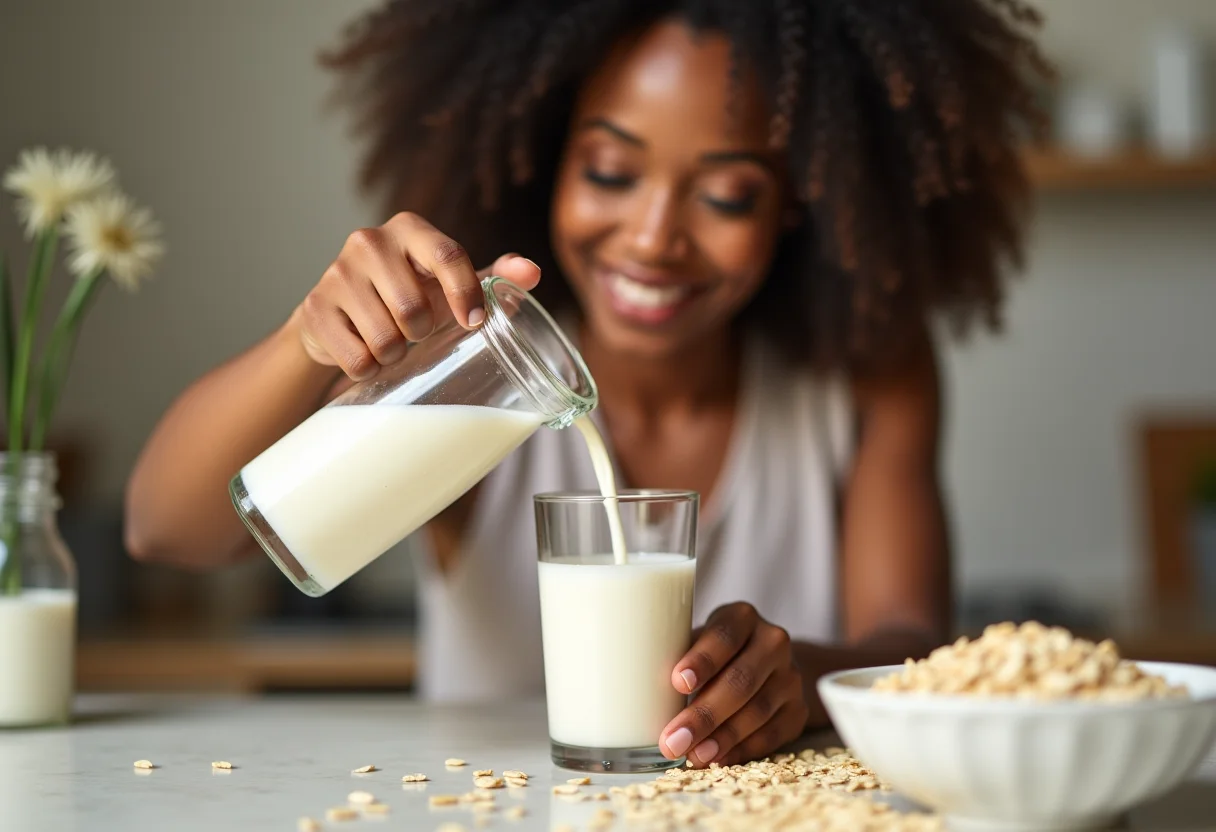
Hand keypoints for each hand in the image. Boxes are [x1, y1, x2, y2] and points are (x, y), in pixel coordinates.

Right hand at [295, 211, 540, 379]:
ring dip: (394, 354)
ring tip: (389, 341)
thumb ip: (495, 278)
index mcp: (409, 229)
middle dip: (421, 333)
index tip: (472, 323)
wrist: (337, 314)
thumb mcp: (450, 284)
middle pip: (414, 309)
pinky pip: (357, 359)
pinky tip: (362, 349)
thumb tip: (532, 273)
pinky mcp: (315, 309)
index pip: (448, 256)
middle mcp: (369, 241)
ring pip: (386, 340)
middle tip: (414, 332)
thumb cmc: (408, 295)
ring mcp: (336, 273)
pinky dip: (367, 368)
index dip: (465, 294)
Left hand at [659, 602, 808, 767]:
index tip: (677, 681)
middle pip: (740, 680)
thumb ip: (674, 656)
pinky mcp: (798, 710)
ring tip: (692, 755)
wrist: (767, 665)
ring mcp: (790, 677)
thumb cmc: (713, 654)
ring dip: (722, 737)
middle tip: (673, 740)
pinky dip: (743, 749)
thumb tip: (630, 690)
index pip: (724, 635)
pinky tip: (718, 758)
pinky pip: (773, 734)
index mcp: (742, 617)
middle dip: (704, 714)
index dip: (702, 659)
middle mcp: (772, 642)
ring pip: (757, 710)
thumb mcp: (696, 641)